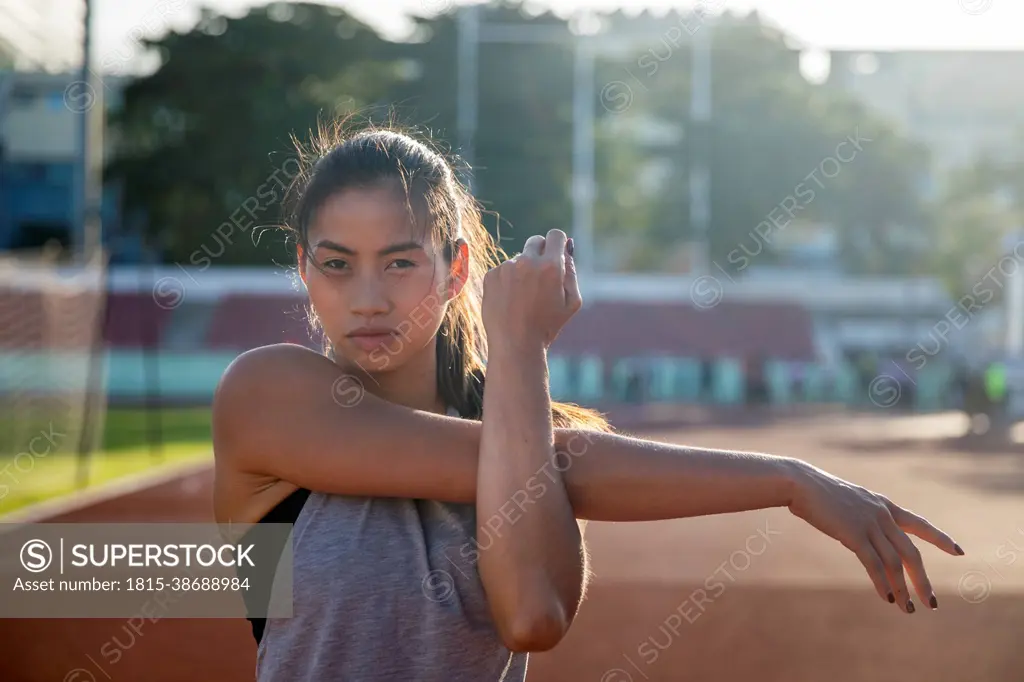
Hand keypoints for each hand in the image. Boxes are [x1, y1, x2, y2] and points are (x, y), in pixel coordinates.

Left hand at [482, 229, 579, 349]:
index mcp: (551, 266)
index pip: (555, 235)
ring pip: (519, 259)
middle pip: (535, 241)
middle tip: (541, 276)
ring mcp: (506, 268)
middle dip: (540, 253)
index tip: (556, 254)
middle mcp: (527, 262)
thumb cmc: (547, 326)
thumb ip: (572, 271)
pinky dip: (507, 281)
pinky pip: (503, 270)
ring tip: (524, 299)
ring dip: (523, 271)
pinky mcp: (491, 276)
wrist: (515, 345)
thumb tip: (567, 247)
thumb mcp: (572, 302)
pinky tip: (510, 301)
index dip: (557, 244)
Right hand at [787, 461, 962, 612]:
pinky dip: (882, 583)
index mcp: (883, 505)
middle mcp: (882, 515)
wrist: (801, 483)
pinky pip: (874, 564)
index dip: (940, 539)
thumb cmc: (818, 492)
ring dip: (903, 589)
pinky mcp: (853, 534)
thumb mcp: (849, 502)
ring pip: (895, 563)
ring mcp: (869, 524)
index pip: (920, 524)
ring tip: (908, 609)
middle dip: (922, 580)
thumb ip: (862, 517)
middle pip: (911, 553)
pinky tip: (887, 598)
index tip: (959, 552)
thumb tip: (865, 535)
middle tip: (931, 602)